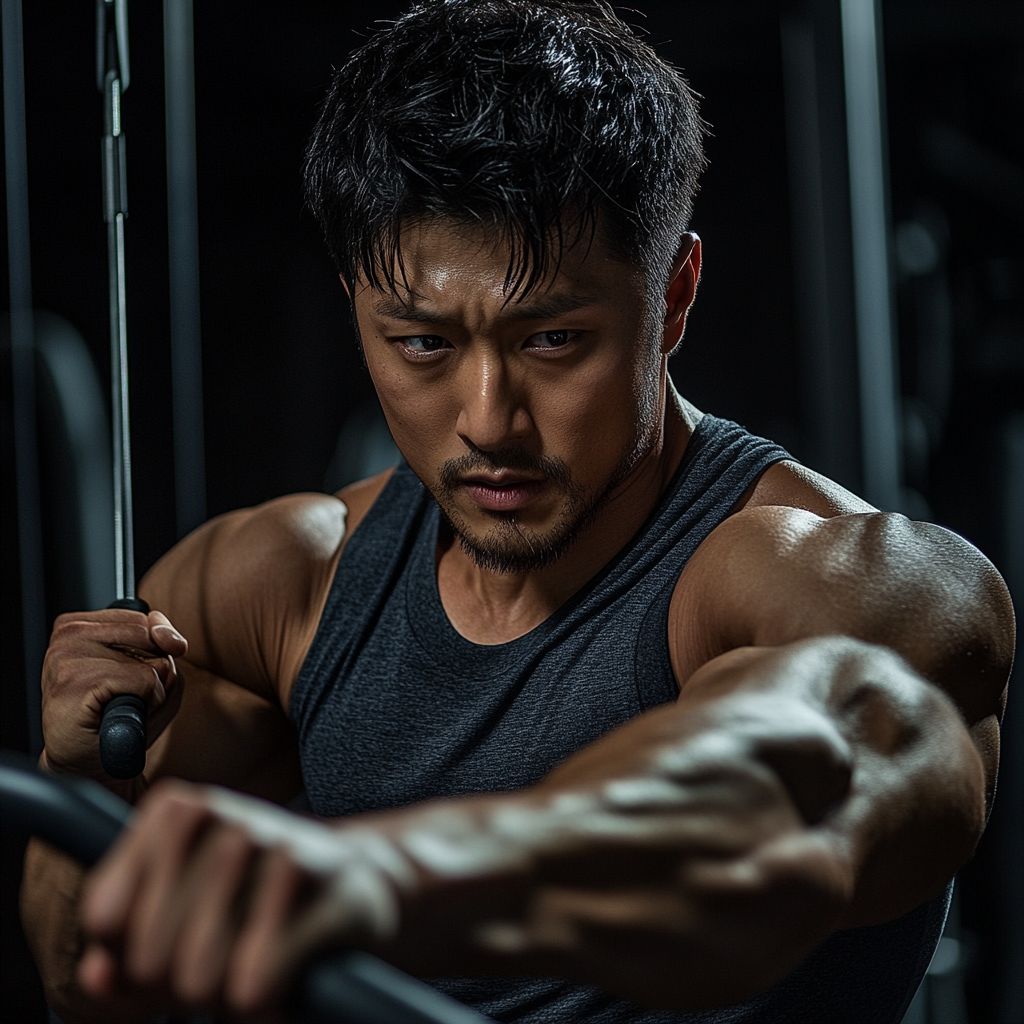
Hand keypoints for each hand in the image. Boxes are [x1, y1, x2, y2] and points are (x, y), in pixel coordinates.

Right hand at [41, 608, 187, 785]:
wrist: (89, 762)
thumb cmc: (118, 715)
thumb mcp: (153, 666)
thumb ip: (165, 639)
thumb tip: (170, 640)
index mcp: (80, 623)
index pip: (145, 617)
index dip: (154, 649)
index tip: (132, 675)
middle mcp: (69, 634)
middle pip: (149, 634)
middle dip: (153, 668)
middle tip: (124, 694)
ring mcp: (67, 655)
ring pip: (150, 658)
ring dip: (150, 688)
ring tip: (120, 703)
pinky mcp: (74, 681)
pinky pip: (144, 680)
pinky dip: (147, 701)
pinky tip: (118, 714)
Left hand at [79, 780, 414, 1017]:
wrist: (357, 885)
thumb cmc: (257, 906)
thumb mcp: (184, 922)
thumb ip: (127, 956)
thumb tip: (97, 975)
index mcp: (175, 813)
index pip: (104, 916)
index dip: (129, 960)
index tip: (165, 959)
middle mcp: (217, 815)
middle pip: (147, 954)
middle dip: (178, 985)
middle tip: (220, 968)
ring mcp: (266, 839)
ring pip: (196, 974)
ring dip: (223, 996)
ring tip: (251, 972)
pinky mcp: (311, 877)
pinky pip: (253, 979)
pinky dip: (264, 1002)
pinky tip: (284, 981)